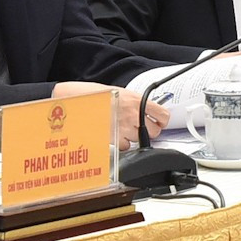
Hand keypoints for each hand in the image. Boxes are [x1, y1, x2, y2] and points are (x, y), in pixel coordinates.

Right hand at [56, 81, 170, 150]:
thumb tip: (148, 110)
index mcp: (138, 101)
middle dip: (149, 131)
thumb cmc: (96, 95)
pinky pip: (125, 146)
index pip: (163, 115)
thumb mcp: (121, 93)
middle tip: (140, 127)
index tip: (160, 122)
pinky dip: (122, 143)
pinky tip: (115, 134)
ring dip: (134, 137)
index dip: (162, 121)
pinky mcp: (114, 139)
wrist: (77, 101)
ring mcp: (124, 128)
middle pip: (155, 132)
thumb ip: (137, 103)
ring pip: (139, 140)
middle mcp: (133, 115)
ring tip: (123, 128)